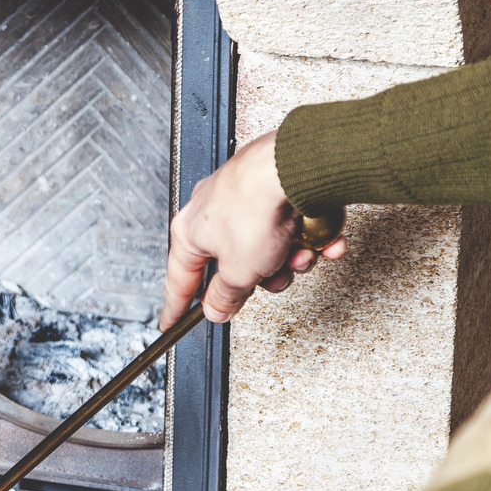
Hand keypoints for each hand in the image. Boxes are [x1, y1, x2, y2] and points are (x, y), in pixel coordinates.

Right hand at [159, 131, 347, 329]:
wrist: (293, 168)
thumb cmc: (255, 208)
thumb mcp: (240, 273)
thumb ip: (226, 296)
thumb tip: (217, 309)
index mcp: (190, 232)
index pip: (179, 280)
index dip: (176, 307)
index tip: (171, 323)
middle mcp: (213, 211)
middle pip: (234, 264)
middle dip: (263, 277)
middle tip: (274, 280)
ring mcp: (244, 196)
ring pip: (267, 245)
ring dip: (290, 258)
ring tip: (302, 254)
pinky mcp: (274, 187)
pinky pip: (290, 224)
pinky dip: (308, 237)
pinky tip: (320, 240)